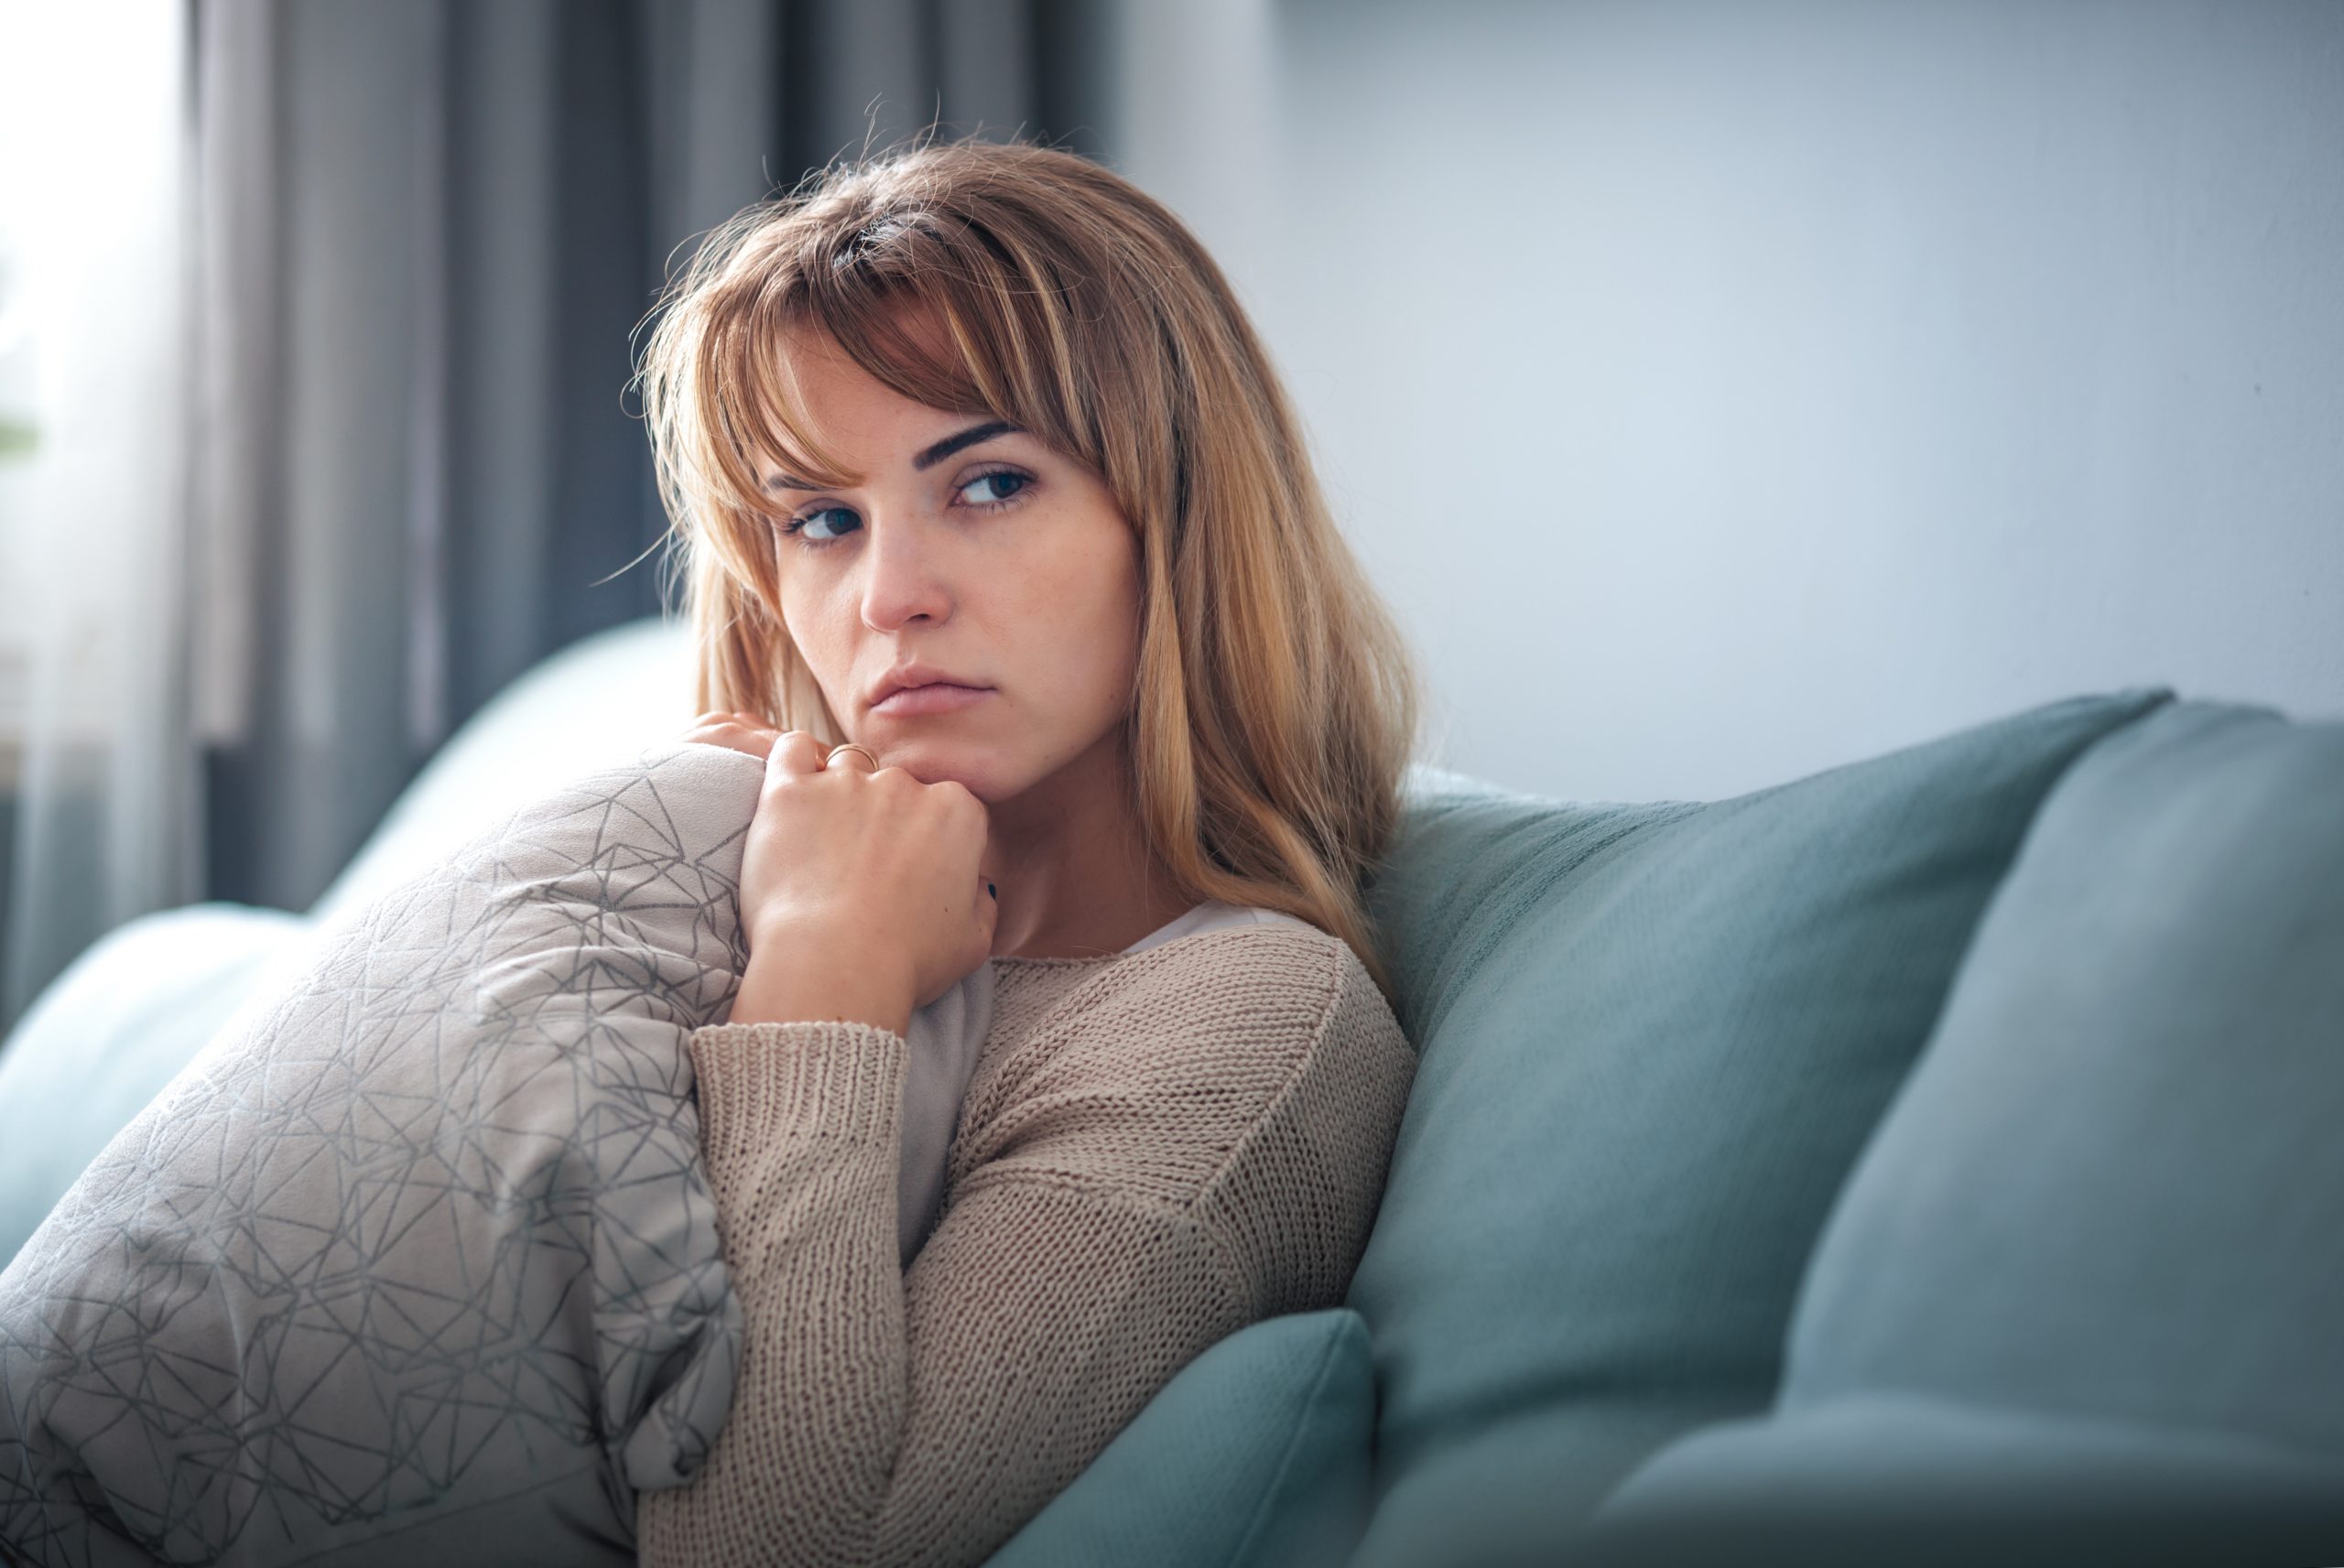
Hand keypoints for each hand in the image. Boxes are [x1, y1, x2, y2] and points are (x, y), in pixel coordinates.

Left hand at [679, 712, 996, 1028]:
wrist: (834, 967)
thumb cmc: (906, 962)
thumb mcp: (973, 942)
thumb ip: (982, 901)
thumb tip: (977, 884)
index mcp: (957, 812)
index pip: (946, 804)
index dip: (929, 836)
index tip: (911, 867)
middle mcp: (906, 785)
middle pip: (896, 784)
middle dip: (884, 815)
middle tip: (863, 864)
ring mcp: (846, 783)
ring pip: (846, 767)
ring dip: (839, 793)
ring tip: (822, 840)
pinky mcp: (791, 791)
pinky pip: (791, 750)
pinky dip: (792, 763)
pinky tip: (793, 793)